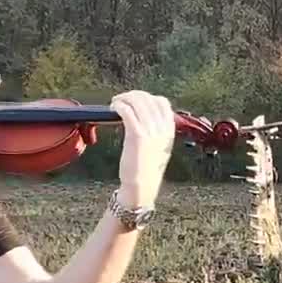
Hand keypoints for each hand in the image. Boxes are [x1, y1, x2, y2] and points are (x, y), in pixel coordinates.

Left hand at [111, 91, 175, 209]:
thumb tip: (144, 118)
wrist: (142, 187)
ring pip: (137, 102)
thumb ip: (156, 132)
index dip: (147, 97)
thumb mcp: (158, 148)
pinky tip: (112, 108)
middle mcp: (162, 129)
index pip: (162, 103)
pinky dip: (119, 105)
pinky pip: (127, 111)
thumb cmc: (145, 170)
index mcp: (169, 131)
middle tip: (121, 100)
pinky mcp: (137, 135)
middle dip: (133, 95)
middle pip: (148, 99)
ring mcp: (151, 131)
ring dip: (124, 98)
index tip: (135, 100)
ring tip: (115, 103)